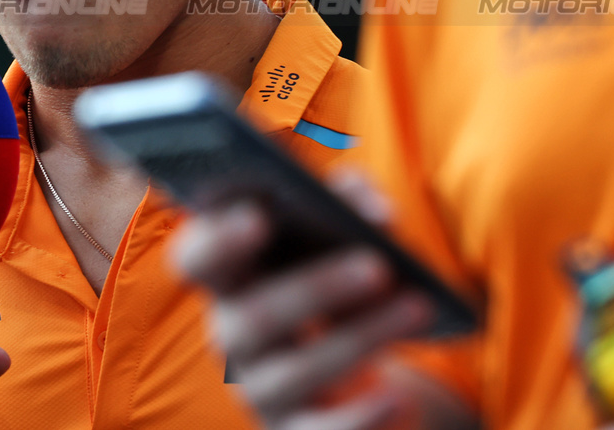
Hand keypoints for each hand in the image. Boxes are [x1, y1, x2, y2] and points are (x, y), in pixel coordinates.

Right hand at [172, 172, 462, 429]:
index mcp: (227, 276)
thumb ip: (349, 205)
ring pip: (295, 372)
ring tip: (418, 307)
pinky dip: (362, 417)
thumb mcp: (336, 236)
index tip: (259, 215)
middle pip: (253, 317)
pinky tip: (400, 398)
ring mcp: (260, 388)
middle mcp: (230, 333)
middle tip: (378, 266)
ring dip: (361, 338)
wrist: (351, 367)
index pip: (194, 259)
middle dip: (318, 288)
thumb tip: (373, 211)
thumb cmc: (334, 278)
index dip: (216, 239)